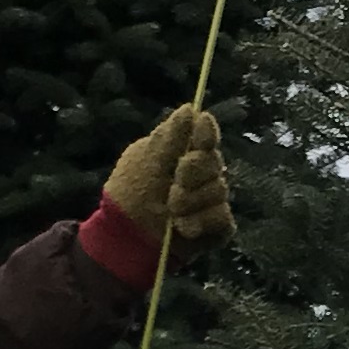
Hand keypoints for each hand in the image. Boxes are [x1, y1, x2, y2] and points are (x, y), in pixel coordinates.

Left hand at [101, 104, 233, 251]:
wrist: (127, 239)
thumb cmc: (130, 195)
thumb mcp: (145, 160)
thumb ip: (169, 136)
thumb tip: (189, 109)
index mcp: (183, 152)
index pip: (206, 133)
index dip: (206, 134)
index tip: (198, 140)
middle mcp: (202, 174)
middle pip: (215, 161)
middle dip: (193, 172)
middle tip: (174, 184)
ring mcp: (210, 200)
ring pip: (219, 189)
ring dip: (192, 200)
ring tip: (171, 211)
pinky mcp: (217, 226)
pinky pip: (222, 217)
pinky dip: (201, 222)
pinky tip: (184, 228)